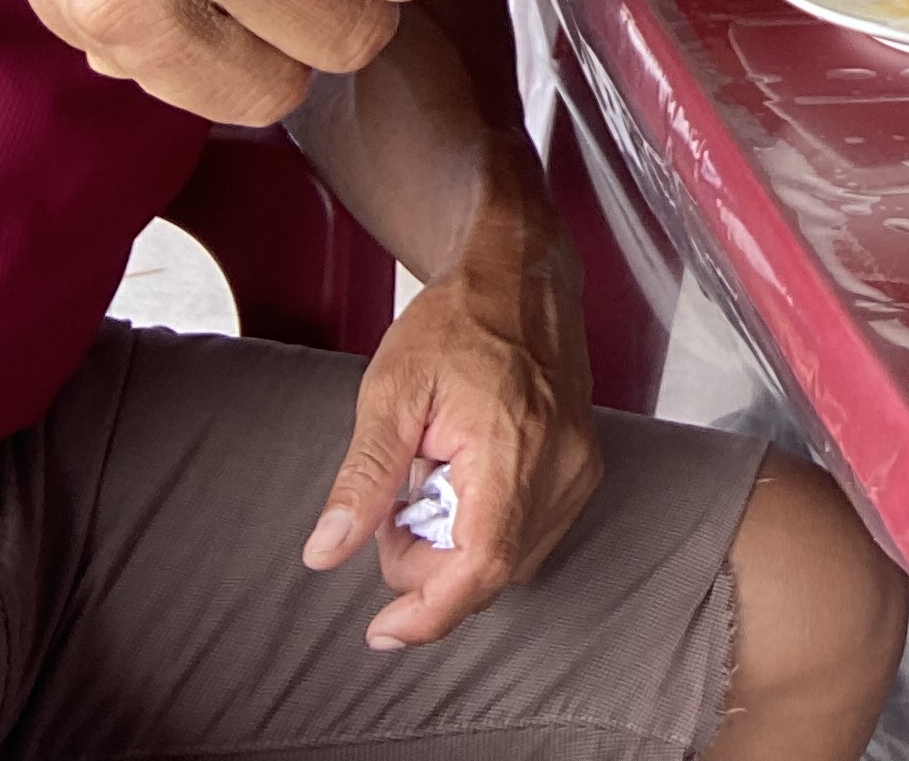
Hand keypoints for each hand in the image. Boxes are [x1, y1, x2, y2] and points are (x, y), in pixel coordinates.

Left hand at [300, 247, 601, 649]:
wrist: (519, 276)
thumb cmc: (456, 323)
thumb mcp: (390, 393)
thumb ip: (363, 480)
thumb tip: (326, 552)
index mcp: (511, 447)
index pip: (480, 566)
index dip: (430, 613)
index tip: (383, 631)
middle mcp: (558, 467)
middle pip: (492, 571)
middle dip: (429, 568)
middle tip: (391, 514)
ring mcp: (577, 468)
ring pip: (514, 559)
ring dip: (457, 550)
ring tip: (427, 488)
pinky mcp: (582, 466)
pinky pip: (532, 533)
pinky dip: (486, 530)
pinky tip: (461, 485)